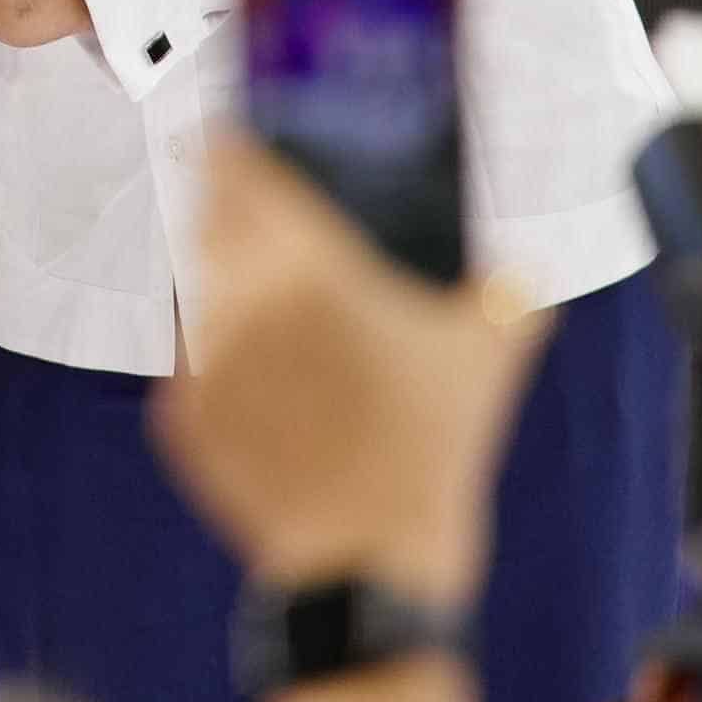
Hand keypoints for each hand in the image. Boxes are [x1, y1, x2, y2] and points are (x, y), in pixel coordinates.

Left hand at [147, 138, 549, 606]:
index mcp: (309, 269)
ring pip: (201, 294)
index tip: (232, 138)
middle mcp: (240, 304)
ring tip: (290, 331)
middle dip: (233, 216)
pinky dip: (225, 366)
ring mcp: (202, 363)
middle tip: (271, 232)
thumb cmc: (437, 448)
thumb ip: (507, 278)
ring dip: (232, 293)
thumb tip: (523, 242)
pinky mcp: (178, 416)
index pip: (235, 169)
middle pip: (209, 222)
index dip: (230, 148)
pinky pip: (192, 364)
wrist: (374, 563)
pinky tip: (278, 393)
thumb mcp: (494, 346)